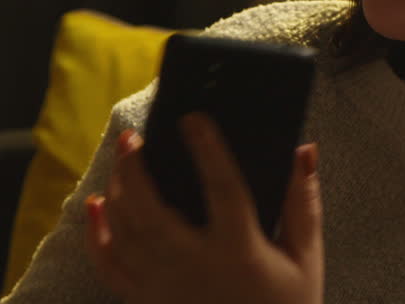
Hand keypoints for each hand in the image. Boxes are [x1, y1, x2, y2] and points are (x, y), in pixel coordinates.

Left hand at [85, 113, 323, 303]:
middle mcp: (195, 268)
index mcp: (240, 251)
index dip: (207, 150)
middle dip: (135, 169)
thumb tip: (304, 151)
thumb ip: (303, 203)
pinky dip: (98, 236)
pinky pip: (111, 268)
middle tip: (131, 138)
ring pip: (126, 234)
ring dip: (118, 193)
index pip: (222, 188)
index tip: (193, 118)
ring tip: (122, 162)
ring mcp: (165, 289)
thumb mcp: (306, 258)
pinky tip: (97, 206)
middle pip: (152, 211)